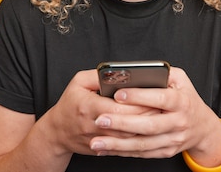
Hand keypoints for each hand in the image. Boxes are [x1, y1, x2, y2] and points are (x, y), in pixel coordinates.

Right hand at [37, 70, 157, 156]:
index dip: (137, 104)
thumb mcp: (79, 82)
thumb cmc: (70, 103)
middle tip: (163, 107)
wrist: (57, 132)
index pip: (118, 108)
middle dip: (146, 115)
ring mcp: (98, 140)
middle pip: (127, 123)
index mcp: (88, 106)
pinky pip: (124, 147)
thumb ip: (99, 75)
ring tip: (161, 118)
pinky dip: (138, 139)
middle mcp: (93, 125)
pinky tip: (149, 131)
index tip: (153, 97)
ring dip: (145, 129)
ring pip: (128, 138)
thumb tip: (119, 71)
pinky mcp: (103, 149)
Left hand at [88, 67, 220, 164]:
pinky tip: (107, 149)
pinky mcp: (166, 151)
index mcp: (182, 101)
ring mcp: (173, 139)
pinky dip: (123, 152)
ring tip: (97, 141)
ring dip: (118, 144)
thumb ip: (162, 73)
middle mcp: (179, 122)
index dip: (139, 97)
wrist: (202, 126)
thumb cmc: (186, 97)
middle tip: (100, 120)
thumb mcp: (180, 80)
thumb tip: (137, 71)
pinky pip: (143, 153)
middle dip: (122, 123)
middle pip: (149, 125)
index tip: (117, 94)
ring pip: (143, 144)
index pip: (160, 98)